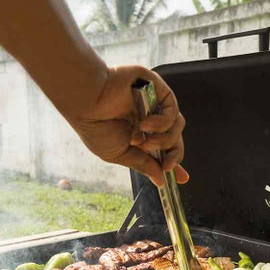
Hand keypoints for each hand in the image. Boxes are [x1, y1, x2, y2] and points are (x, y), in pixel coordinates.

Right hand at [64, 65, 187, 186]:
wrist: (87, 102)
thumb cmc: (96, 127)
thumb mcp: (119, 154)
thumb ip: (142, 165)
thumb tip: (160, 180)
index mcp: (138, 135)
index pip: (163, 150)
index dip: (173, 163)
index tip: (183, 178)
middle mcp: (148, 119)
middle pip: (175, 139)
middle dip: (174, 156)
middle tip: (166, 165)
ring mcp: (153, 103)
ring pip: (177, 126)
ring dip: (164, 140)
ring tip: (145, 142)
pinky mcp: (157, 89)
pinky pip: (172, 109)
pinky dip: (163, 122)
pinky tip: (145, 124)